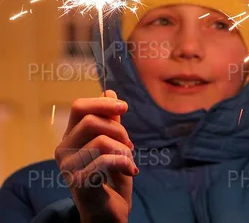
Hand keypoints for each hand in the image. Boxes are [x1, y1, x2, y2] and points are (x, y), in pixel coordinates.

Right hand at [55, 90, 137, 222]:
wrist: (108, 214)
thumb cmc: (111, 177)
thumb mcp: (115, 144)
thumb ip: (110, 120)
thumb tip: (109, 90)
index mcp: (71, 137)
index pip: (80, 107)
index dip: (103, 103)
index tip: (124, 107)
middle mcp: (64, 149)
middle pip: (92, 121)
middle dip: (119, 129)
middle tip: (129, 144)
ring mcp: (69, 167)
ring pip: (102, 141)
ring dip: (124, 150)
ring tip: (129, 161)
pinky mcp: (79, 183)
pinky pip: (106, 160)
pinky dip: (125, 163)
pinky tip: (131, 171)